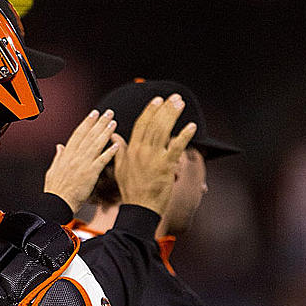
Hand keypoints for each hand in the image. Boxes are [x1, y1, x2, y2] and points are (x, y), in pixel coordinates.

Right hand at [43, 109, 118, 212]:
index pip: (78, 134)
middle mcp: (75, 157)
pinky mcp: (90, 173)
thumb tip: (59, 147)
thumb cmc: (55, 191)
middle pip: (89, 135)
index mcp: (66, 155)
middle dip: (99, 122)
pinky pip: (102, 160)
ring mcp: (83, 164)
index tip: (94, 114)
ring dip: (106, 132)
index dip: (87, 123)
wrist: (57, 203)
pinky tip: (117, 143)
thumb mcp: (52, 171)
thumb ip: (58, 157)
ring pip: (96, 144)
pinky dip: (110, 151)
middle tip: (108, 112)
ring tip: (113, 123)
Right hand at [114, 94, 196, 214]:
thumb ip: (119, 150)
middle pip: (154, 124)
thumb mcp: (120, 168)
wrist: (139, 208)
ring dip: (173, 115)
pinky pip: (176, 147)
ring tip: (180, 104)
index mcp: (131, 150)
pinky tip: (192, 126)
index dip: (150, 111)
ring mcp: (154, 158)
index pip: (141, 125)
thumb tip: (113, 135)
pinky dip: (184, 135)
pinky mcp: (166, 166)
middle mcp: (142, 151)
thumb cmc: (131, 190)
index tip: (157, 100)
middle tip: (174, 98)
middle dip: (165, 109)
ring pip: (164, 131)